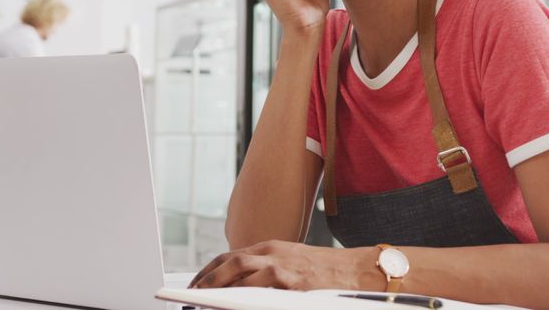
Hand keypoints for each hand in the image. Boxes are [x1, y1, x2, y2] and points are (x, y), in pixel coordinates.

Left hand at [188, 240, 377, 290]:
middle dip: (207, 277)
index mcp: (270, 248)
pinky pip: (260, 285)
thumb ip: (265, 270)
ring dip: (218, 284)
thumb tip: (239, 285)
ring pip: (239, 270)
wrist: (355, 270)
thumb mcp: (290, 263)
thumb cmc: (324, 270)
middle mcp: (272, 252)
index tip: (195, 281)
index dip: (209, 269)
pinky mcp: (291, 280)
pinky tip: (232, 301)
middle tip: (192, 291)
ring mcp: (281, 265)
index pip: (230, 255)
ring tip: (204, 297)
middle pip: (229, 261)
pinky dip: (243, 292)